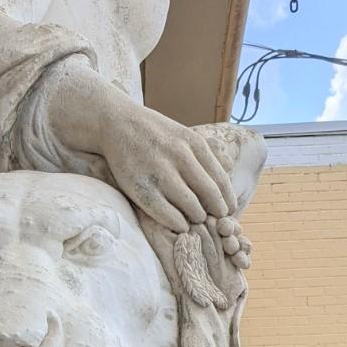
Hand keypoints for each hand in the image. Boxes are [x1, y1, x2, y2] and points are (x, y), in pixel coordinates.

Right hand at [99, 102, 235, 230]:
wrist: (116, 123)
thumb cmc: (153, 133)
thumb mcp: (184, 134)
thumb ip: (205, 153)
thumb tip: (230, 169)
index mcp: (194, 144)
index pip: (221, 179)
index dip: (226, 200)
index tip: (227, 211)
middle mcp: (180, 157)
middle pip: (210, 196)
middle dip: (216, 212)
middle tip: (215, 220)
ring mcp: (160, 173)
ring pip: (192, 207)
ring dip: (197, 218)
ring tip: (195, 219)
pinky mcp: (141, 188)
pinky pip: (167, 214)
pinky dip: (178, 223)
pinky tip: (179, 223)